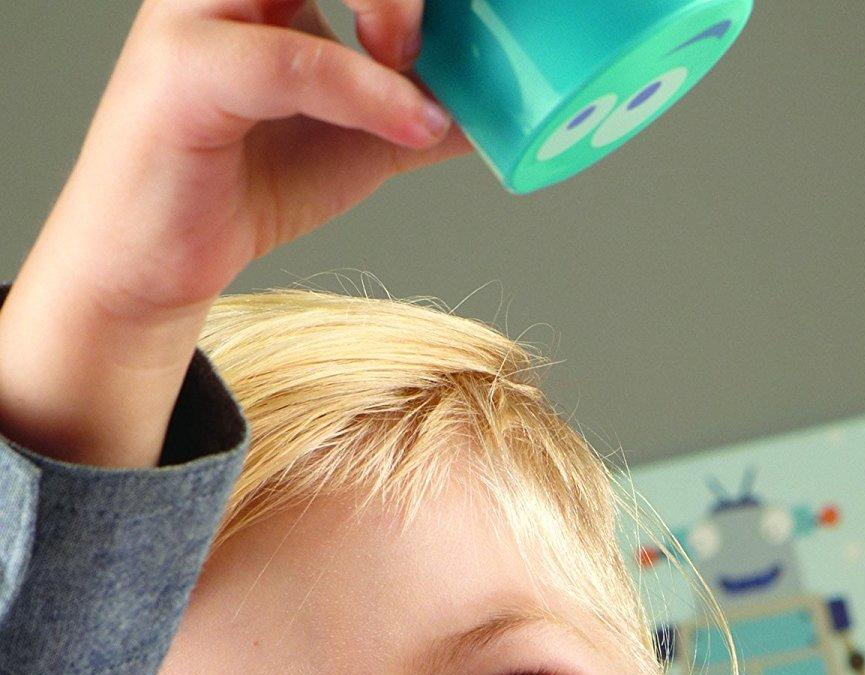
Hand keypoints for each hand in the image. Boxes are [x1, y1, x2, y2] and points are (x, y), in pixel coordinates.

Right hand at [36, 0, 472, 329]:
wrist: (161, 258)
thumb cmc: (250, 180)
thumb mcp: (365, 140)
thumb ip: (423, 109)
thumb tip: (502, 109)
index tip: (484, 15)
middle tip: (440, 38)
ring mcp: (199, 11)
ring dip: (391, 5)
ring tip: (425, 75)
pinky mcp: (185, 70)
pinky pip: (293, 61)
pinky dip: (367, 92)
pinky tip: (416, 125)